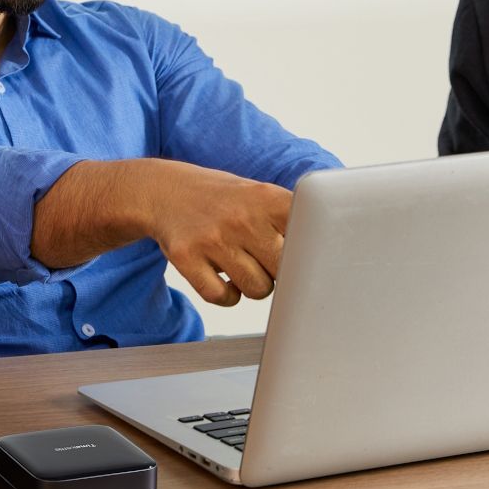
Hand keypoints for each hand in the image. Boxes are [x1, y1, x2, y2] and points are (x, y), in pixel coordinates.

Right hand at [34, 160, 293, 305]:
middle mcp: (241, 216)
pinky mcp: (186, 258)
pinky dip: (227, 296)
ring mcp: (212, 238)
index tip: (314, 261)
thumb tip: (326, 264)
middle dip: (281, 274)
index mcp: (265, 197)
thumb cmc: (223, 200)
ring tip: (242, 265)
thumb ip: (291, 221)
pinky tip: (223, 279)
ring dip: (254, 285)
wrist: (162, 191)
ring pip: (257, 289)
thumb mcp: (258, 195)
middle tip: (268, 262)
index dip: (313, 253)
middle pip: (285, 270)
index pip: (308, 233)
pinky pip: (222, 298)